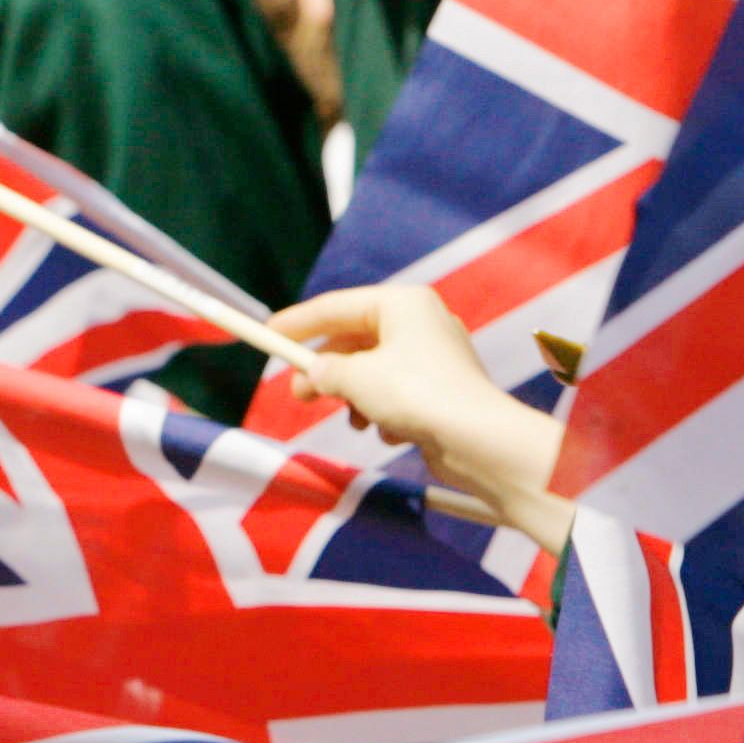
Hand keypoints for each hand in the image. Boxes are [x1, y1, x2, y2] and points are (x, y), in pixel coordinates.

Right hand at [267, 284, 575, 553]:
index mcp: (402, 303)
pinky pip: (395, 392)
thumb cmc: (415, 395)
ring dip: (355, 397)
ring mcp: (433, 355)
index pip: (335, 307)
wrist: (477, 439)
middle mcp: (420, 321)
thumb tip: (316, 373)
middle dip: (326, 371)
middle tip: (299, 394)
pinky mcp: (441, 388)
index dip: (297, 323)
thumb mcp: (355, 378)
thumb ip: (325, 370)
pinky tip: (389, 430)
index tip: (266, 337)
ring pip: (372, 371)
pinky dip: (383, 411)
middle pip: (354, 341)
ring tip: (353, 420)